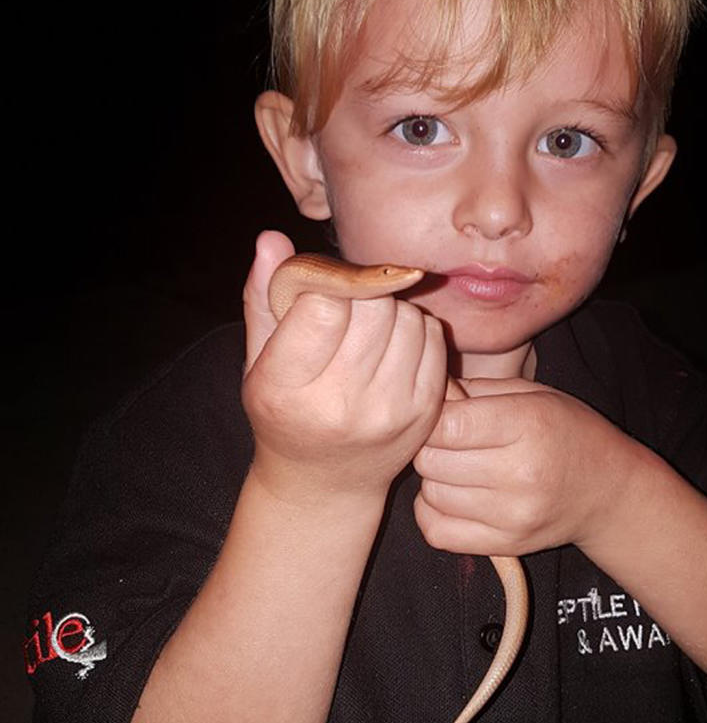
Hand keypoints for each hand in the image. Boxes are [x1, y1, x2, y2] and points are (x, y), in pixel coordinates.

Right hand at [242, 231, 448, 503]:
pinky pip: (432, 336)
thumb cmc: (285, 412)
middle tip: (345, 308)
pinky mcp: (426, 412)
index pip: (323, 304)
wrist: (325, 484)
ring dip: (389, 308)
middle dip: (359, 294)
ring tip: (366, 328)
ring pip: (406, 316)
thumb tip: (271, 238)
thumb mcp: (258, 361)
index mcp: (286, 389)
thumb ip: (262, 298)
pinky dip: (415, 327)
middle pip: (371, 306)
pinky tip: (392, 345)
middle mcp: (340, 405)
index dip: (324, 286)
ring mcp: (390, 411)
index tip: (318, 294)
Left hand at [413, 378, 640, 554]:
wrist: (609, 491)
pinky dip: (431, 512)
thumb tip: (425, 397)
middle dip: (429, 446)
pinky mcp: (506, 545)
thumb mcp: (533, 394)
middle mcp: (521, 473)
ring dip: (433, 479)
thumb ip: (476, 391)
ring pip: (431, 495)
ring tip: (454, 467)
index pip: (447, 425)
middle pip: (432, 461)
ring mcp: (513, 515)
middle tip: (447, 440)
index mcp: (528, 424)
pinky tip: (450, 496)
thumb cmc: (568, 431)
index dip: (433, 418)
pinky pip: (437, 532)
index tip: (441, 414)